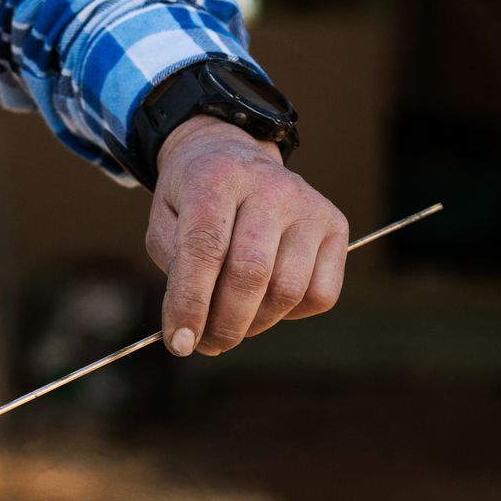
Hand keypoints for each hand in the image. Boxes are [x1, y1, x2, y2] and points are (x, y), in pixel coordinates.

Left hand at [145, 117, 347, 355]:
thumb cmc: (192, 200)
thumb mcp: (165, 223)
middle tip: (206, 344)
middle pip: (250, 273)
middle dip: (223, 323)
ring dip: (254, 324)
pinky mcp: (335, 224)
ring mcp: (309, 205)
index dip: (190, 303)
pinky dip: (290, 314)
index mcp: (216, 179)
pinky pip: (320, 294)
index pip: (205, 248)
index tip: (179, 343)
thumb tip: (191, 329)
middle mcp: (269, 187)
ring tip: (230, 325)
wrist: (231, 156)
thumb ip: (176, 271)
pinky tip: (266, 303)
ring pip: (286, 290)